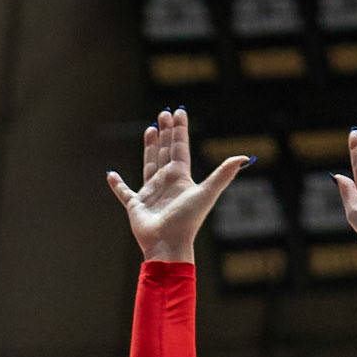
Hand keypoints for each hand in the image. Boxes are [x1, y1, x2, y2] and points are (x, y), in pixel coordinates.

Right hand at [107, 107, 250, 263]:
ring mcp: (151, 193)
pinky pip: (124, 192)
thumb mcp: (206, 193)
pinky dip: (117, 184)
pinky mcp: (136, 205)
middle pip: (165, 151)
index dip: (180, 130)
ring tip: (150, 129)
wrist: (168, 245)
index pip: (180, 148)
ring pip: (149, 164)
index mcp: (180, 177)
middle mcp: (166, 182)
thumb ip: (223, 174)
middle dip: (165, 132)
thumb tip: (245, 157)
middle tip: (163, 113)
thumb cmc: (187, 221)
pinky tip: (111, 174)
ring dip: (149, 147)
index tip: (179, 112)